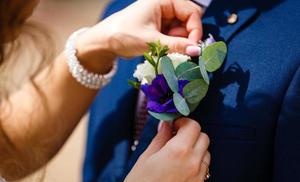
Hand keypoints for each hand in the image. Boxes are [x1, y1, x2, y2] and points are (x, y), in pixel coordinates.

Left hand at [76, 0, 202, 72]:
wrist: (104, 42)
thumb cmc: (123, 34)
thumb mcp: (151, 41)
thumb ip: (176, 46)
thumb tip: (197, 50)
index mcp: (163, 1)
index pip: (191, 12)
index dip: (194, 30)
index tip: (192, 48)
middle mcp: (165, 6)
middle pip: (188, 22)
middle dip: (185, 38)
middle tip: (177, 51)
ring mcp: (162, 18)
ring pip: (181, 31)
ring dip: (177, 43)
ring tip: (163, 50)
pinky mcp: (159, 28)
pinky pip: (173, 36)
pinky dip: (171, 45)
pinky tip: (161, 50)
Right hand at [119, 118, 210, 181]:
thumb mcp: (146, 158)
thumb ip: (160, 138)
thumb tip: (165, 124)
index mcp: (178, 151)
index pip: (193, 126)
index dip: (184, 122)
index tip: (175, 125)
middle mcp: (193, 163)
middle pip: (204, 138)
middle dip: (191, 134)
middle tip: (177, 137)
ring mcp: (198, 179)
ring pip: (206, 154)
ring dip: (196, 149)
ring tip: (179, 155)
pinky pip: (204, 172)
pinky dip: (196, 166)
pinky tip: (181, 171)